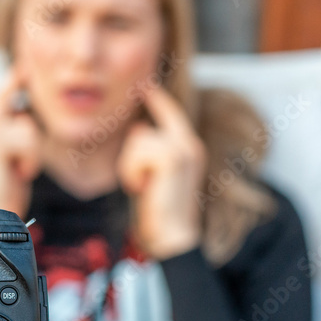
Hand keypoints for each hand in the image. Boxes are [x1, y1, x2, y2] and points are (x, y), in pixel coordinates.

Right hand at [0, 67, 42, 218]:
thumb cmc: (3, 193)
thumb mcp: (11, 160)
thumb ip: (14, 137)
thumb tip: (22, 116)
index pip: (1, 99)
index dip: (12, 81)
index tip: (23, 65)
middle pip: (8, 101)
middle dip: (17, 93)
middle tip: (25, 81)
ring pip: (26, 127)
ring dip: (32, 152)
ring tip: (20, 171)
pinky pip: (27, 141)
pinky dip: (30, 161)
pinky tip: (19, 174)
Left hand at [117, 87, 205, 258]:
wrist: (174, 236)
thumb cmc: (160, 212)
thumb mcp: (154, 176)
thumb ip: (150, 151)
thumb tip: (138, 127)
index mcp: (188, 149)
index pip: (171, 115)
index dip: (157, 99)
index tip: (146, 84)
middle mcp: (189, 146)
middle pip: (141, 132)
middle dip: (132, 158)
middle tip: (144, 185)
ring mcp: (182, 150)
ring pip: (137, 142)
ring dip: (131, 167)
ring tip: (145, 188)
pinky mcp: (171, 157)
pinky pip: (136, 153)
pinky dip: (132, 173)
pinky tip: (144, 189)